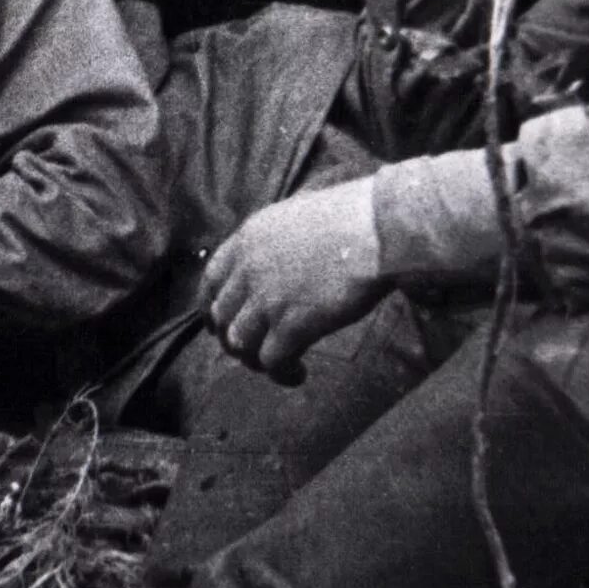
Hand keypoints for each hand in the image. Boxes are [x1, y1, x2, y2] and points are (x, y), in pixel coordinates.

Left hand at [198, 181, 391, 383]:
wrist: (377, 230)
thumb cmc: (352, 218)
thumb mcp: (297, 214)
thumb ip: (278, 238)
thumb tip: (280, 255)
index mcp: (248, 239)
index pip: (211, 278)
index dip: (211, 306)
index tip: (217, 323)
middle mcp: (249, 269)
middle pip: (222, 316)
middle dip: (232, 338)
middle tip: (252, 351)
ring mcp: (268, 299)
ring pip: (239, 343)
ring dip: (254, 360)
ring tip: (277, 366)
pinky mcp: (292, 325)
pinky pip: (271, 361)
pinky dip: (281, 373)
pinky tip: (298, 374)